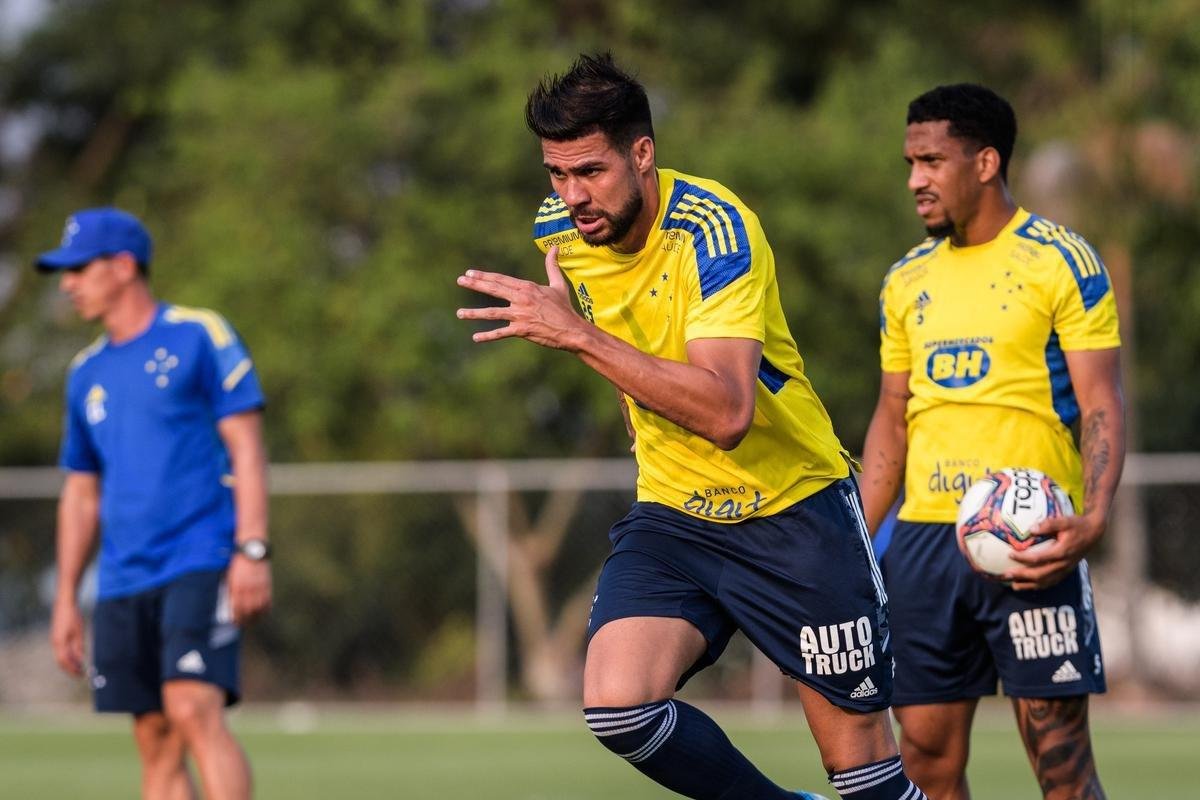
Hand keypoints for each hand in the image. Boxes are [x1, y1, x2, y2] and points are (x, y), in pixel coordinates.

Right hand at [50, 599, 84, 676]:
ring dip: (70, 663)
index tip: (81, 674)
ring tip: (81, 667)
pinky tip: (77, 657)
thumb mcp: (79, 632)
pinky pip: (62, 651)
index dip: (72, 669)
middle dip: (70, 668)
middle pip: (61, 661)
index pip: (64, 661)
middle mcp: (55, 643)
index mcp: (59, 642)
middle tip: (81, 674)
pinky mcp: (57, 637)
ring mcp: (55, 640)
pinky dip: (69, 656)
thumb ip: (78, 646)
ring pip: (61, 656)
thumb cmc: (73, 617)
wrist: (65, 604)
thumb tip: (81, 660)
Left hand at [228, 555, 271, 624]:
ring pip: (259, 607)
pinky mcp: (267, 584)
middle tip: (242, 625)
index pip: (237, 607)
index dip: (236, 617)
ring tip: (253, 622)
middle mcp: (249, 588)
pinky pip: (268, 600)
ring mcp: (259, 586)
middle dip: (245, 620)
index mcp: (237, 586)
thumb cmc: (239, 563)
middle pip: (248, 610)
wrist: (253, 550)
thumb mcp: (231, 575)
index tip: (234, 622)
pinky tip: (263, 613)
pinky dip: (266, 608)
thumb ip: (232, 589)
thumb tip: (231, 604)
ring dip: (256, 617)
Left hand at [456, 246, 584, 349]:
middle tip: (460, 280)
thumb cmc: (564, 308)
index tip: (470, 273)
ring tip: (459, 313)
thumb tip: (555, 248)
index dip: (484, 276)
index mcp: (527, 287)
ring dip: (474, 313)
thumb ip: (552, 266)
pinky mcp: (521, 331)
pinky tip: (475, 337)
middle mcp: (522, 299)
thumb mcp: (558, 285)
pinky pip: (501, 333)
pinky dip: (488, 336)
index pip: (501, 279)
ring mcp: (520, 315)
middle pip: (494, 290)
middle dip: (475, 285)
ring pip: (493, 313)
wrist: (571, 330)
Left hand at [1004, 510, 1106, 589]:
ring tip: (1012, 585)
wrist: (1094, 533)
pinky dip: (1038, 586)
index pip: (1039, 558)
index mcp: (1062, 552)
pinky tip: (1027, 586)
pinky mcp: (1066, 572)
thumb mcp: (1064, 521)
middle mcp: (1063, 564)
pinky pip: (1051, 582)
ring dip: (1028, 585)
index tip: (1010, 554)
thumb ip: (1048, 524)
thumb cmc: (1077, 525)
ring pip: (1045, 582)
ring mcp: (1065, 570)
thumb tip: (1031, 529)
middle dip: (1022, 576)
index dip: (1024, 558)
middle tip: (1005, 575)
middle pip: (1040, 575)